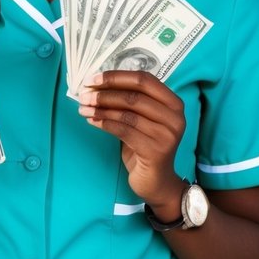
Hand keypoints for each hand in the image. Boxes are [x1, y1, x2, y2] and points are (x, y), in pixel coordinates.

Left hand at [77, 70, 186, 210]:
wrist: (156, 181)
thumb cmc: (144, 146)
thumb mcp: (141, 119)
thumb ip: (129, 101)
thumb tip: (96, 85)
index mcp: (173, 102)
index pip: (144, 80)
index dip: (117, 77)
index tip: (93, 78)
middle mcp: (175, 116)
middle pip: (134, 96)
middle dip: (105, 94)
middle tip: (84, 95)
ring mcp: (167, 134)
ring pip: (127, 114)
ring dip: (101, 109)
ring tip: (83, 108)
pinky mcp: (156, 150)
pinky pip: (124, 131)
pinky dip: (105, 123)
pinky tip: (91, 121)